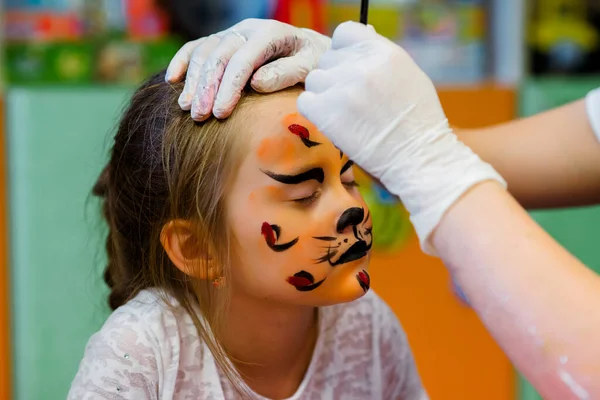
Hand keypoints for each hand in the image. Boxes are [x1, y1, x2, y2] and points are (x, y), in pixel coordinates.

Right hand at [166, 18, 330, 120]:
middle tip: (199, 117)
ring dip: (193, 80)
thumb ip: (286, 73)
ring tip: (186, 108)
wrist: (309, 49)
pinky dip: (183, 61)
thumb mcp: (309, 67)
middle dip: (206, 88)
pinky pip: (197, 47)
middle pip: (218, 56)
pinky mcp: (222, 41)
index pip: (243, 60)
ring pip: (204, 52)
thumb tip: (256, 84)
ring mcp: (232, 34)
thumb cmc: (312, 62)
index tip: (220, 114)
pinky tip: (173, 79)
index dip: (229, 88)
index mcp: (270, 34)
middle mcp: (247, 31)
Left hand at [298, 22, 505, 253]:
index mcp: (384, 51)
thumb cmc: (418, 121)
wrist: (419, 158)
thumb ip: (382, 55)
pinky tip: (333, 123)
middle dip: (336, 78)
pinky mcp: (327, 113)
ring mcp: (343, 89)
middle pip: (328, 59)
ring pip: (314, 80)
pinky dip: (315, 112)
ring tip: (345, 114)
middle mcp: (362, 66)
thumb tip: (363, 34)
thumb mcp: (409, 75)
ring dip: (324, 96)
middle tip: (353, 102)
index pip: (345, 33)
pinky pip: (305, 101)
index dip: (344, 51)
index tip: (350, 69)